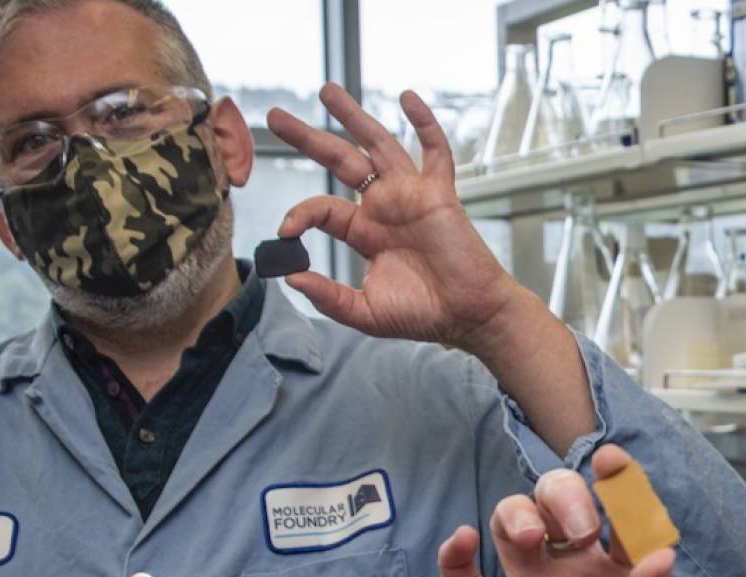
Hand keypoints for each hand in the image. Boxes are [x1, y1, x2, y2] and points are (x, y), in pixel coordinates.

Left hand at [267, 85, 535, 354]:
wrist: (468, 316)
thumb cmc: (423, 315)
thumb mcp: (364, 312)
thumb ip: (328, 296)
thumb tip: (290, 278)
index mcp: (364, 232)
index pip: (322, 208)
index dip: (298, 214)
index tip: (284, 232)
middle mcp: (384, 207)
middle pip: (340, 161)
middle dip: (308, 137)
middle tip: (276, 116)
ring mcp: (410, 196)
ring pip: (378, 145)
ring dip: (353, 117)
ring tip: (327, 91)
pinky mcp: (439, 194)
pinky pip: (434, 152)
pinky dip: (424, 123)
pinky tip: (408, 98)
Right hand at [439, 445, 691, 576]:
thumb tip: (661, 552)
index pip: (618, 513)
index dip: (614, 482)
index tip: (610, 462)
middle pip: (558, 508)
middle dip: (562, 499)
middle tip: (576, 528)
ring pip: (511, 530)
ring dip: (515, 515)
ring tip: (526, 536)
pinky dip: (455, 557)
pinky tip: (460, 542)